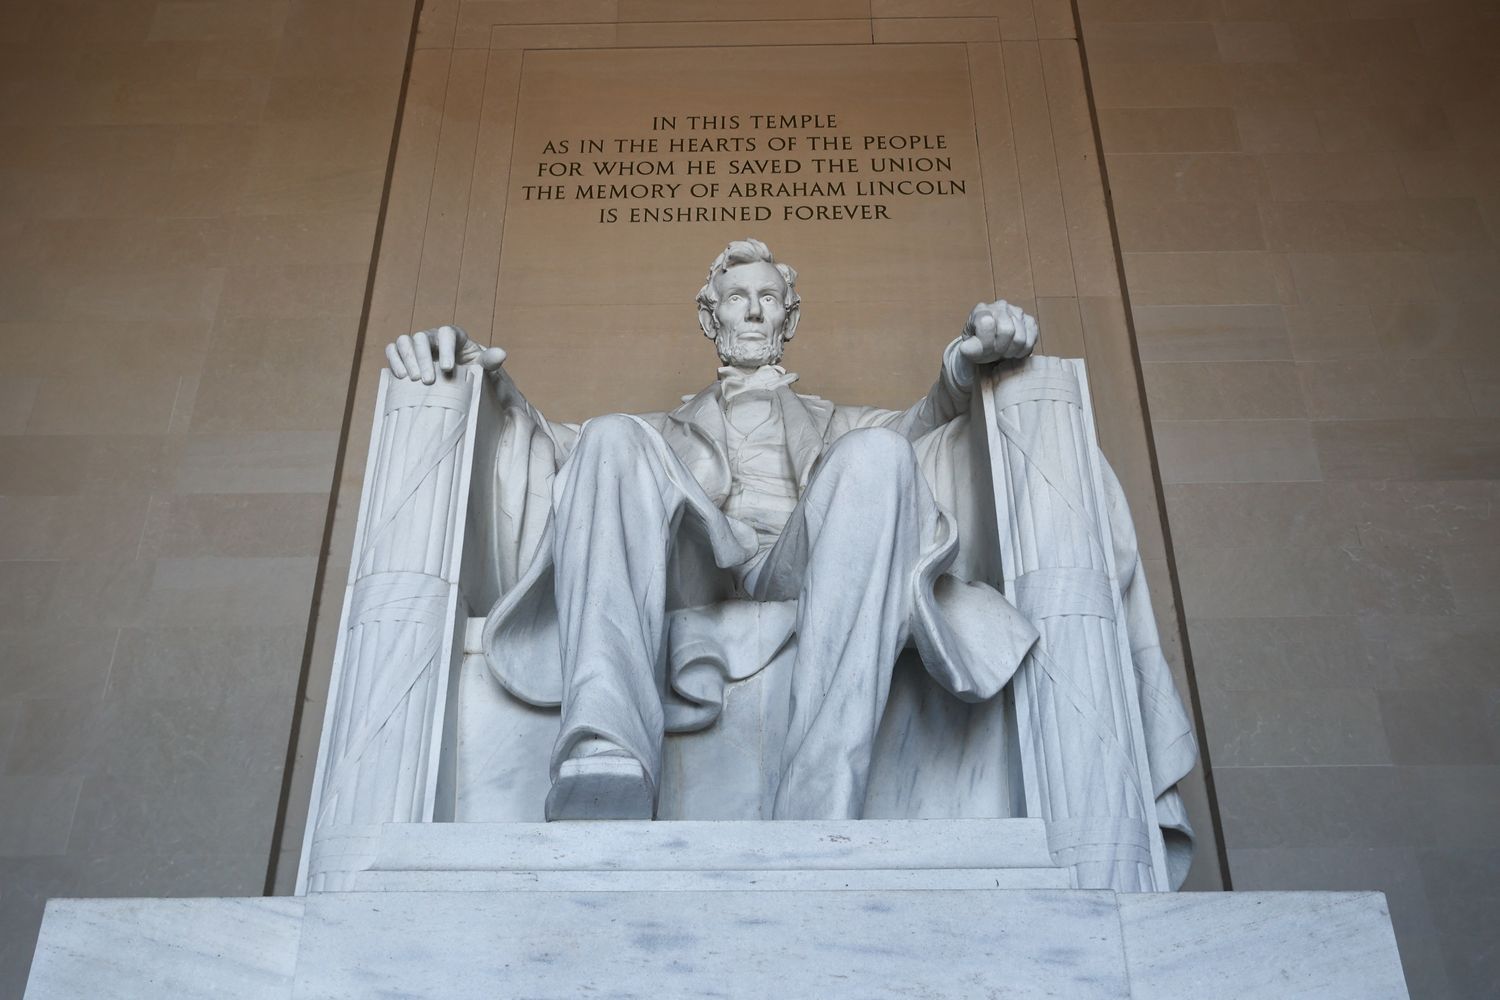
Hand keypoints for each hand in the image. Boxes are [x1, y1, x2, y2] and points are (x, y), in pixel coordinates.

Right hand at [385, 324, 506, 383]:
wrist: (456, 378)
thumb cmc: (470, 369)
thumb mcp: (481, 366)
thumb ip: (490, 360)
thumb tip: (502, 353)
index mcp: (452, 335)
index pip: (446, 333)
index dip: (445, 348)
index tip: (448, 368)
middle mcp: (432, 336)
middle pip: (422, 338)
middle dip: (424, 358)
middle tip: (428, 380)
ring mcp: (416, 344)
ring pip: (405, 341)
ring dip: (408, 359)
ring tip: (413, 379)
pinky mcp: (404, 354)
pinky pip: (393, 350)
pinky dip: (394, 360)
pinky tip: (401, 376)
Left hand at [959, 300, 1037, 364]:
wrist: (990, 346)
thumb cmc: (978, 346)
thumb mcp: (968, 349)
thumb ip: (968, 349)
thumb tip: (966, 348)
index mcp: (981, 310)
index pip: (987, 323)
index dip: (986, 343)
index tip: (982, 350)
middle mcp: (1000, 306)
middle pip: (1007, 331)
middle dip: (1000, 348)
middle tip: (995, 353)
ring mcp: (1017, 311)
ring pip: (1020, 338)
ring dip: (1011, 351)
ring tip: (1004, 352)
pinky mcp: (1029, 321)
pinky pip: (1031, 340)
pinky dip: (1022, 351)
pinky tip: (1014, 350)